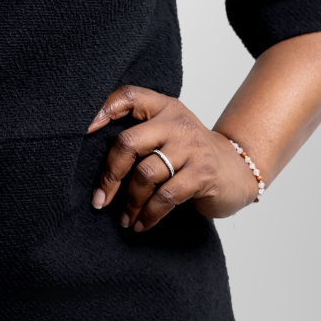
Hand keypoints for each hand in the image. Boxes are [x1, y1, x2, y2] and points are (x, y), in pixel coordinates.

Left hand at [85, 86, 259, 231]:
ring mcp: (191, 148)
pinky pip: (165, 197)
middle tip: (99, 199)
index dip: (103, 110)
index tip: (83, 132)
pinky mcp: (202, 175)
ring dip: (129, 202)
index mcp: (163, 106)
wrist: (237, 169)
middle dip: (110, 175)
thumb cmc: (189, 150)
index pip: (128, 96)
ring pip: (145, 175)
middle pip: (129, 143)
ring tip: (123, 218)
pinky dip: (148, 214)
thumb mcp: (167, 129)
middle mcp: (176, 122)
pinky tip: (141, 224)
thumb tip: (92, 146)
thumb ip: (140, 129)